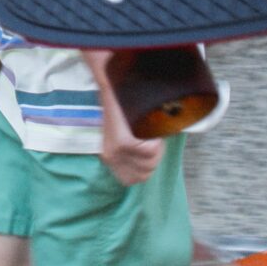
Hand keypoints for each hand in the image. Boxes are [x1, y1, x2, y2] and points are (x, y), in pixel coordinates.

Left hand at [85, 50, 163, 185]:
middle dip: (154, 159)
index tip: (149, 151)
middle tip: (152, 138)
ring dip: (157, 148)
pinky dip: (156, 140)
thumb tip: (151, 160)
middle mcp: (111, 157)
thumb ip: (134, 150)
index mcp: (109, 157)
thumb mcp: (125, 133)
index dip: (146, 168)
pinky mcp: (123, 143)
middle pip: (145, 175)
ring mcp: (116, 151)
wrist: (115, 85)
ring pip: (150, 163)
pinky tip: (150, 128)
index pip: (132, 180)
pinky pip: (150, 151)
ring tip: (150, 132)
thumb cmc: (125, 106)